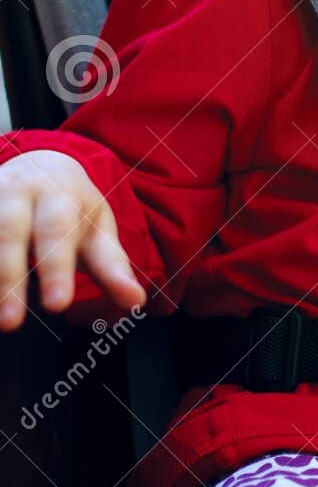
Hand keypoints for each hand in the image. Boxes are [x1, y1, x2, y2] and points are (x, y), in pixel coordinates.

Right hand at [0, 149, 146, 328]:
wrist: (41, 164)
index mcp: (59, 195)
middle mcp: (19, 192)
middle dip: (9, 277)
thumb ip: (113, 267)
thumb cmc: (73, 209)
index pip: (57, 232)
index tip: (59, 304)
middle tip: (11, 322)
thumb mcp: (98, 231)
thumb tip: (136, 300)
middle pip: (10, 232)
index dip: (57, 269)